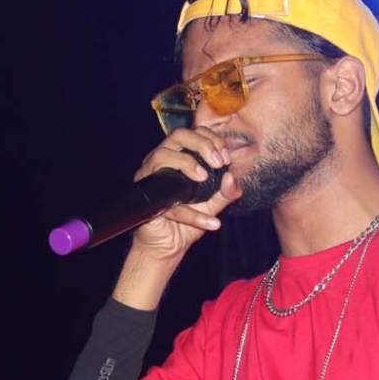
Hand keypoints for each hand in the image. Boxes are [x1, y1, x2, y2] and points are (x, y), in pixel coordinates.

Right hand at [127, 126, 241, 263]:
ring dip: (186, 163)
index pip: (195, 132)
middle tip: (218, 163)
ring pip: (161, 155)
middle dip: (202, 144)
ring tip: (203, 178)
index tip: (226, 159)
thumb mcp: (214, 204)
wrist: (170, 246)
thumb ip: (227, 191)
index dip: (213, 140)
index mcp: (180, 156)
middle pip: (178, 135)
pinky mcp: (147, 198)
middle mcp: (162, 161)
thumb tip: (231, 177)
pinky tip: (211, 223)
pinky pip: (167, 200)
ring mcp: (150, 177)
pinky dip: (191, 213)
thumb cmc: (189, 219)